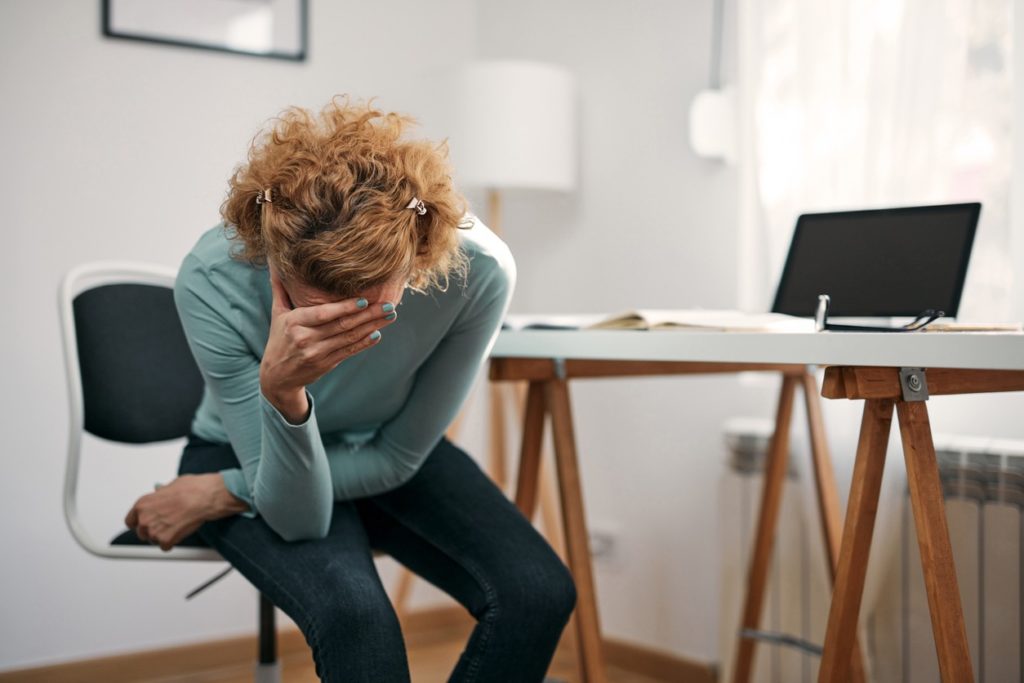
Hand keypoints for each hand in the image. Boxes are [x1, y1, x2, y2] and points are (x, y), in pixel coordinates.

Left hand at [124, 474, 242, 550]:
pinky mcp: (165, 540)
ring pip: (153, 540)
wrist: (203, 497)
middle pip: (142, 533)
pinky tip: (180, 532)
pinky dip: (173, 543)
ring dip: (163, 537)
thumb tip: (162, 494)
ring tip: (176, 526)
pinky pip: (165, 547)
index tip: (145, 524)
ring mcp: (153, 530)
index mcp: (142, 504)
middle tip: (166, 525)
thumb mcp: (170, 486)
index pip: (130, 521)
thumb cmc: (191, 489)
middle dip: (152, 530)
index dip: (139, 523)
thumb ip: (161, 494)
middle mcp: (144, 518)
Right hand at [259, 269, 395, 406]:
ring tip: (390, 316)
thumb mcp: (277, 314)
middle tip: (389, 305)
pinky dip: (365, 343)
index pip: (324, 314)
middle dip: (369, 315)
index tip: (364, 300)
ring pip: (350, 338)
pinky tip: (377, 333)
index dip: (345, 307)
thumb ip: (280, 288)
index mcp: (295, 322)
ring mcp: (317, 353)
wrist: (277, 375)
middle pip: (343, 325)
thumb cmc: (279, 338)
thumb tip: (276, 263)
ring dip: (373, 326)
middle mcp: (306, 338)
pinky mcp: (326, 364)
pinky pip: (349, 351)